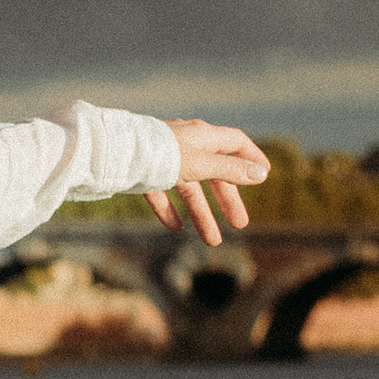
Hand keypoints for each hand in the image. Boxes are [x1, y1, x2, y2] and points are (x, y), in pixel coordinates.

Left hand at [144, 120, 269, 245]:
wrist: (114, 153)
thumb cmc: (161, 153)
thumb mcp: (201, 164)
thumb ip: (230, 170)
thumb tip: (261, 174)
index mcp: (203, 136)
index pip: (235, 143)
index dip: (251, 157)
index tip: (264, 175)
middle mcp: (186, 145)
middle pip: (214, 173)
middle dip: (227, 199)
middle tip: (240, 224)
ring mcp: (164, 159)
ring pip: (189, 188)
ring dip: (201, 214)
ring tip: (212, 241)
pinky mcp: (143, 172)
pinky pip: (161, 193)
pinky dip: (170, 210)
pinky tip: (175, 228)